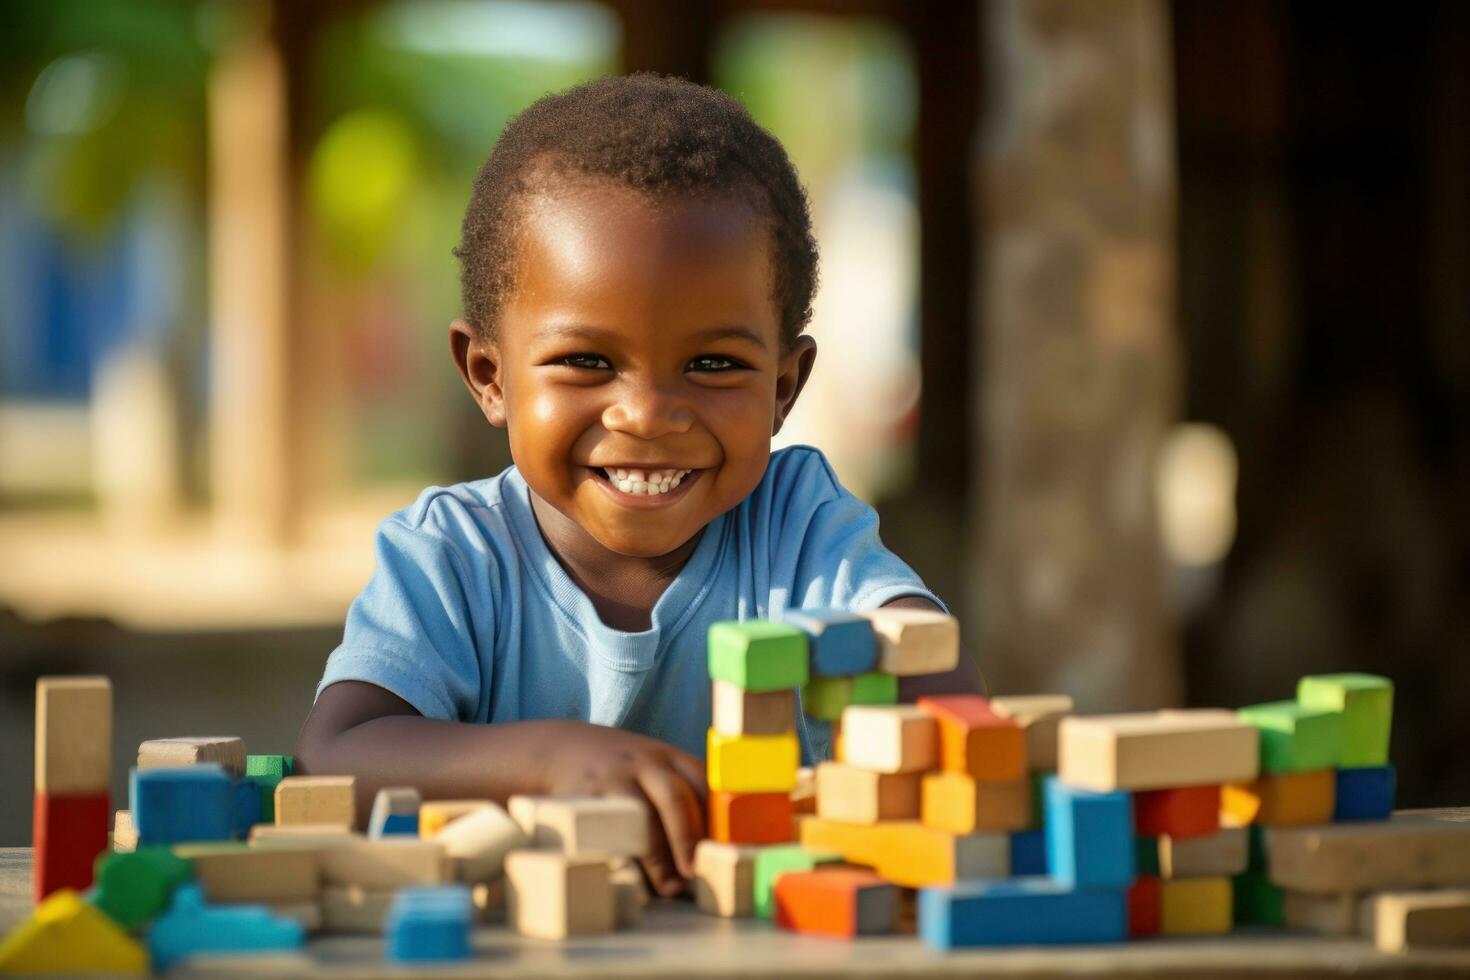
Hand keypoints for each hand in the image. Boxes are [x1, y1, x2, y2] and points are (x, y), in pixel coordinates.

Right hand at [536, 721, 706, 897]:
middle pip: (674, 797)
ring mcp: (614, 778)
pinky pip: (608, 831)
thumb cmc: (622, 771)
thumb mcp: (654, 767)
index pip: (702, 782)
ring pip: (640, 817)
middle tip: (696, 873)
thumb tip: (713, 851)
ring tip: (670, 888)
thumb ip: (683, 794)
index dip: (716, 818)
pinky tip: (632, 876)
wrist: (560, 749)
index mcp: (669, 757)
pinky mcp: (586, 798)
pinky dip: (623, 856)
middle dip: (687, 838)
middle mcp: (644, 764)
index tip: (724, 851)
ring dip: (658, 857)